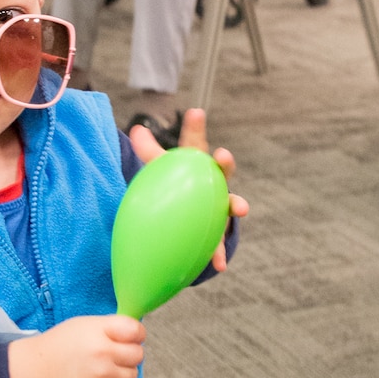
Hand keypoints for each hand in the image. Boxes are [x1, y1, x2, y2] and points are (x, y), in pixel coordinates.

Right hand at [8, 313, 144, 377]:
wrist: (40, 369)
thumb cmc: (63, 343)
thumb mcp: (86, 324)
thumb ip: (111, 327)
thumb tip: (137, 334)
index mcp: (100, 331)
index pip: (136, 331)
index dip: (137, 334)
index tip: (131, 337)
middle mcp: (103, 353)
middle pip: (138, 355)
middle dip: (130, 353)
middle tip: (116, 353)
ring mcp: (103, 377)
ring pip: (132, 375)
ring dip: (124, 371)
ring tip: (107, 367)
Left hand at [128, 107, 248, 272]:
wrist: (189, 213)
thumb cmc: (176, 183)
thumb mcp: (160, 167)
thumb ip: (148, 150)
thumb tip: (136, 130)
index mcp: (197, 163)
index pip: (195, 142)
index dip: (195, 127)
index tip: (195, 112)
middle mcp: (214, 181)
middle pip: (222, 169)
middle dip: (225, 162)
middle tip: (224, 155)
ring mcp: (219, 206)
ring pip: (230, 204)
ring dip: (236, 204)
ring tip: (242, 208)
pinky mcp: (218, 233)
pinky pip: (219, 244)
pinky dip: (219, 255)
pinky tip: (218, 265)